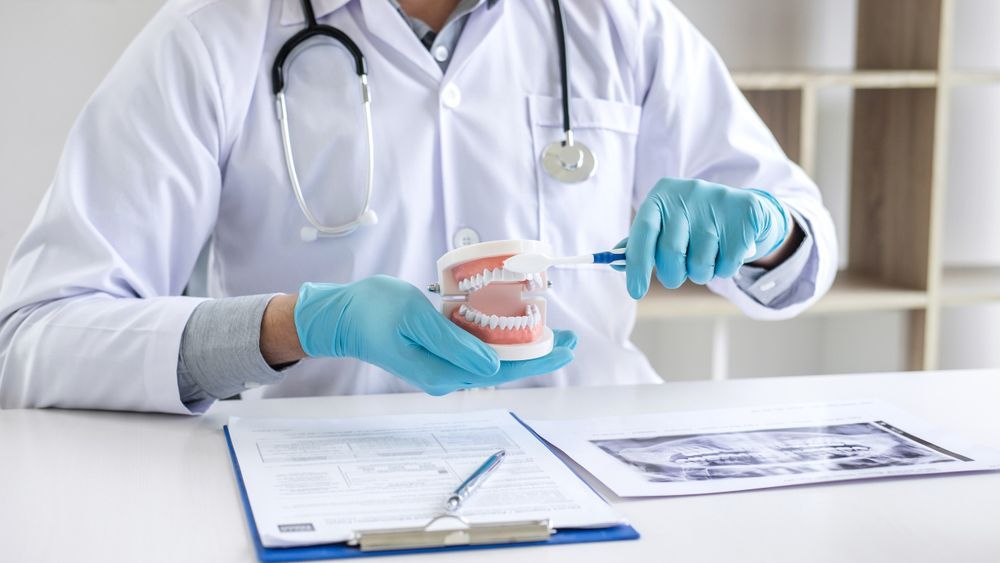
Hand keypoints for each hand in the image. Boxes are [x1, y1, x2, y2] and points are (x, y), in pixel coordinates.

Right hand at [292, 276, 576, 394]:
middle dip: (538, 354)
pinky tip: (514, 325)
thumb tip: (493, 365)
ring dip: (521, 346)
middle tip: (570, 338)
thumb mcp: (415, 320)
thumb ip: (454, 342)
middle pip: (503, 368)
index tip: (564, 347)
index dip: (536, 359)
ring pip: (492, 358)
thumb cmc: (372, 312)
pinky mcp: (438, 353)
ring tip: (550, 330)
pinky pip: (477, 348)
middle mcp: (446, 375)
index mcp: (441, 372)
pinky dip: (499, 337)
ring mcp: (441, 366)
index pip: (501, 371)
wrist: (341, 317)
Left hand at [623, 177, 788, 298]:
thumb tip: (614, 263)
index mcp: (661, 195)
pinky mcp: (744, 214)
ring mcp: (718, 202)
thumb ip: (641, 243)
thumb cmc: (694, 223)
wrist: (744, 210)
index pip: (642, 232)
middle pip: (671, 254)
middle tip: (678, 274)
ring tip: (706, 257)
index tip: (635, 292)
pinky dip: (724, 269)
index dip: (637, 265)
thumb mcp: (666, 224)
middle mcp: (688, 194)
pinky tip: (726, 252)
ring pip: (700, 264)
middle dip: (673, 275)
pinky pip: (727, 264)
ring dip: (700, 273)